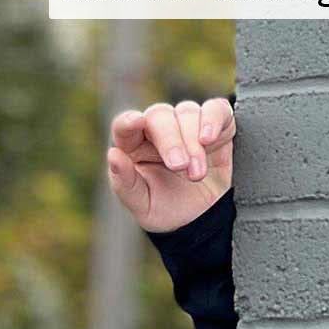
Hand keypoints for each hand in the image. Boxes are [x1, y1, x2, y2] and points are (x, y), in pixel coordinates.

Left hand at [107, 97, 234, 233]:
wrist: (201, 218)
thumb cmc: (166, 209)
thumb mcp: (142, 205)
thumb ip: (125, 183)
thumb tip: (112, 154)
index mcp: (133, 147)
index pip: (124, 126)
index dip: (128, 121)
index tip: (136, 122)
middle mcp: (157, 129)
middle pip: (159, 116)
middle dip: (171, 140)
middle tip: (179, 166)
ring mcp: (186, 123)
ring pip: (187, 112)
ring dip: (193, 143)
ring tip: (196, 175)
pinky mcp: (215, 123)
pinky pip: (215, 109)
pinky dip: (214, 120)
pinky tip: (209, 139)